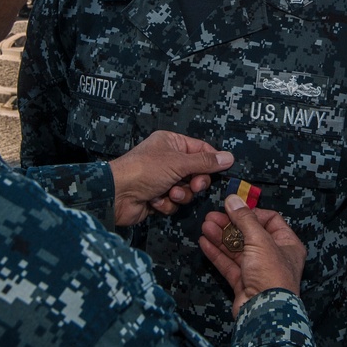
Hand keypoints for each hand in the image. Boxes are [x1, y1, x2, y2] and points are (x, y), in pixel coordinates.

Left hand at [109, 131, 232, 226]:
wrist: (118, 195)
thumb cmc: (144, 170)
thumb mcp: (179, 162)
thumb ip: (205, 162)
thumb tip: (228, 157)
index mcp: (171, 143)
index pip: (201, 149)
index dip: (211, 161)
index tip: (221, 171)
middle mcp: (167, 159)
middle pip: (196, 172)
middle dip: (194, 182)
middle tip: (192, 185)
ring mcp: (162, 179)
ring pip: (186, 190)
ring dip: (180, 194)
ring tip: (168, 193)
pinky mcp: (157, 197)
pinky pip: (174, 202)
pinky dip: (167, 203)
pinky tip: (155, 200)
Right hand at [199, 195, 306, 318]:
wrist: (265, 311)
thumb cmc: (272, 276)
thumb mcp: (259, 240)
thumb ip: (244, 218)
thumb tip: (233, 199)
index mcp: (287, 244)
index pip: (270, 220)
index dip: (252, 213)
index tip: (234, 208)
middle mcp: (274, 256)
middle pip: (249, 234)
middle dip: (230, 225)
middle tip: (212, 216)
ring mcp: (258, 270)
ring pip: (237, 249)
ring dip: (221, 237)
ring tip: (205, 226)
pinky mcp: (243, 283)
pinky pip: (229, 264)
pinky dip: (217, 253)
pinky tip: (205, 242)